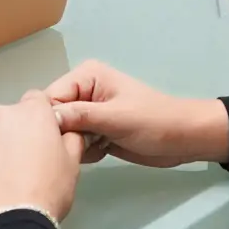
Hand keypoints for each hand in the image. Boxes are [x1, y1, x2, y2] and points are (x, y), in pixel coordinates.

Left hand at [0, 91, 87, 228]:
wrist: (9, 222)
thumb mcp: (73, 164)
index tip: (44, 141)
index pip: (37, 101)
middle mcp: (0, 114)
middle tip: (25, 164)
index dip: (41, 120)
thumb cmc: (48, 189)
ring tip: (4, 180)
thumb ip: (71, 139)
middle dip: (17, 134)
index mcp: (31, 111)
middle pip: (10, 118)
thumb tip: (66, 132)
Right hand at [45, 61, 228, 168]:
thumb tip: (45, 119)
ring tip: (96, 147)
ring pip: (63, 133)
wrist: (183, 139)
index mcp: (87, 77)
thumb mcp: (115, 118)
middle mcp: (83, 92)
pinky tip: (102, 152)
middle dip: (64, 135)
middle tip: (83, 145)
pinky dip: (85, 152)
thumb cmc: (153, 122)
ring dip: (76, 145)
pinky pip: (76, 143)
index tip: (56, 141)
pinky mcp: (96, 131)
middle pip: (54, 116)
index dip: (49, 120)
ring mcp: (89, 113)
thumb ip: (79, 116)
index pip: (50, 97)